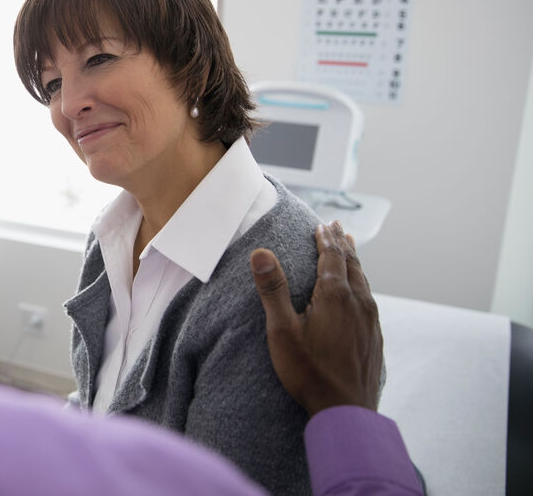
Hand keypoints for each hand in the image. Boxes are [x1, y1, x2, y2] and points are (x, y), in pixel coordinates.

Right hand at [249, 221, 382, 416]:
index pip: (332, 256)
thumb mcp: (282, 331)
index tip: (322, 224)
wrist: (346, 412)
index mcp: (336, 296)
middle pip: (351, 264)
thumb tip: (261, 253)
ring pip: (363, 281)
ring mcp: (371, 321)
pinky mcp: (375, 337)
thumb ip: (273, 290)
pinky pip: (369, 299)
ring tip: (350, 249)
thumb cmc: (309, 373)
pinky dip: (361, 284)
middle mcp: (359, 303)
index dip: (326, 238)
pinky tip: (359, 292)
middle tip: (337, 227)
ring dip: (354, 261)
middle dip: (342, 243)